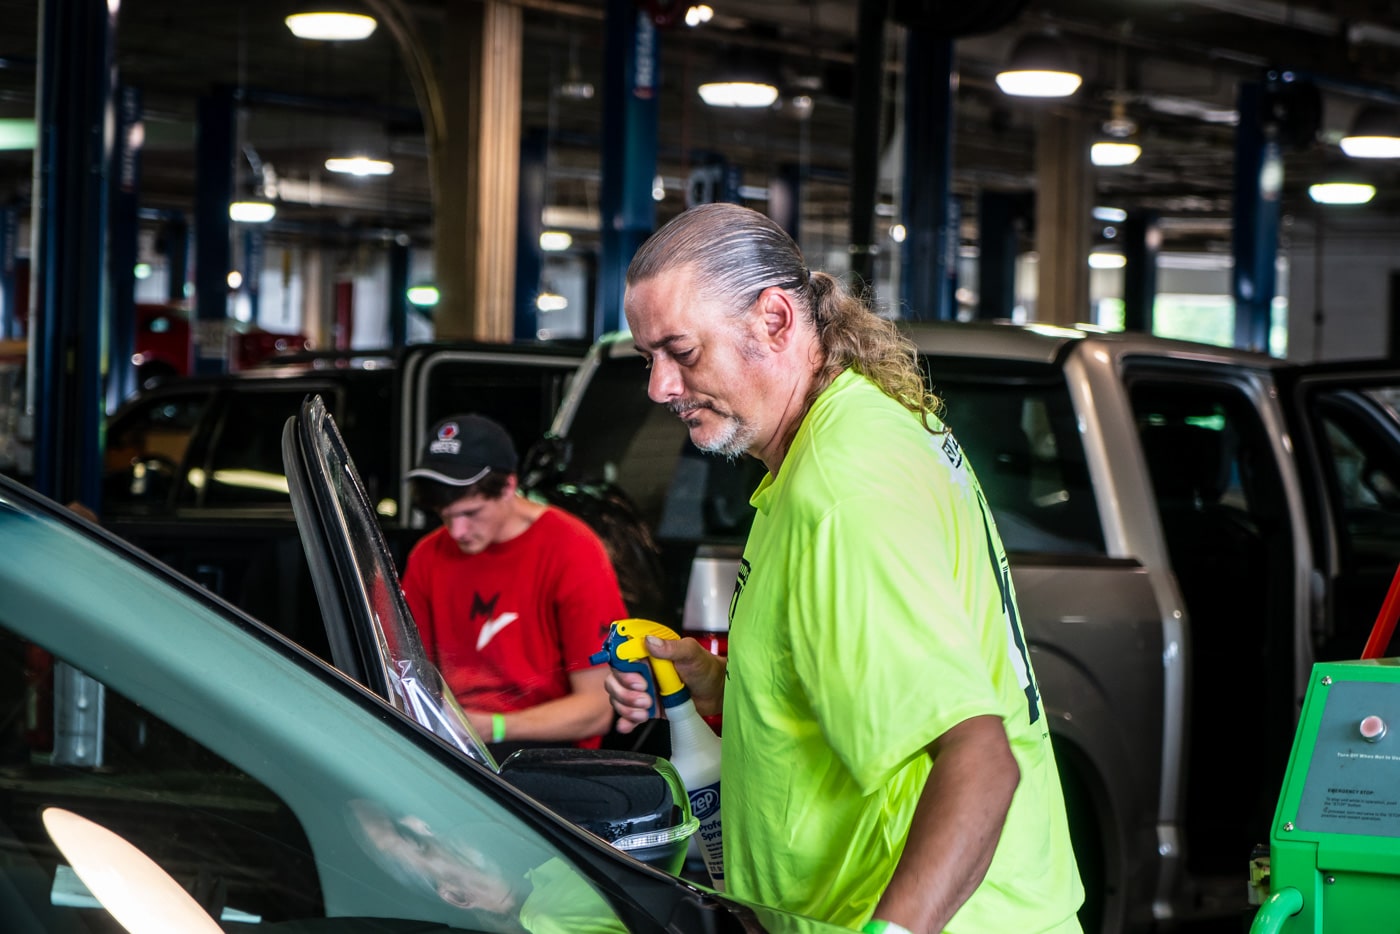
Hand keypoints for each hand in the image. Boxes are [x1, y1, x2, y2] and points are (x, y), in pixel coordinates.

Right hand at [603, 636, 725, 732]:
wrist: (715, 692)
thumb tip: (650, 641)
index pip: (620, 658)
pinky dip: (625, 721)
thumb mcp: (691, 653)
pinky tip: (629, 725)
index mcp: (648, 653)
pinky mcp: (646, 707)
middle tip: (646, 698)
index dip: (623, 671)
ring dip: (627, 707)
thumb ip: (671, 647)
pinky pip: (628, 715)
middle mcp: (641, 670)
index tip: (639, 681)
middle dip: (625, 693)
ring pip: (618, 698)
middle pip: (615, 680)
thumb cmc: (705, 668)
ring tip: (647, 711)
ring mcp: (642, 690)